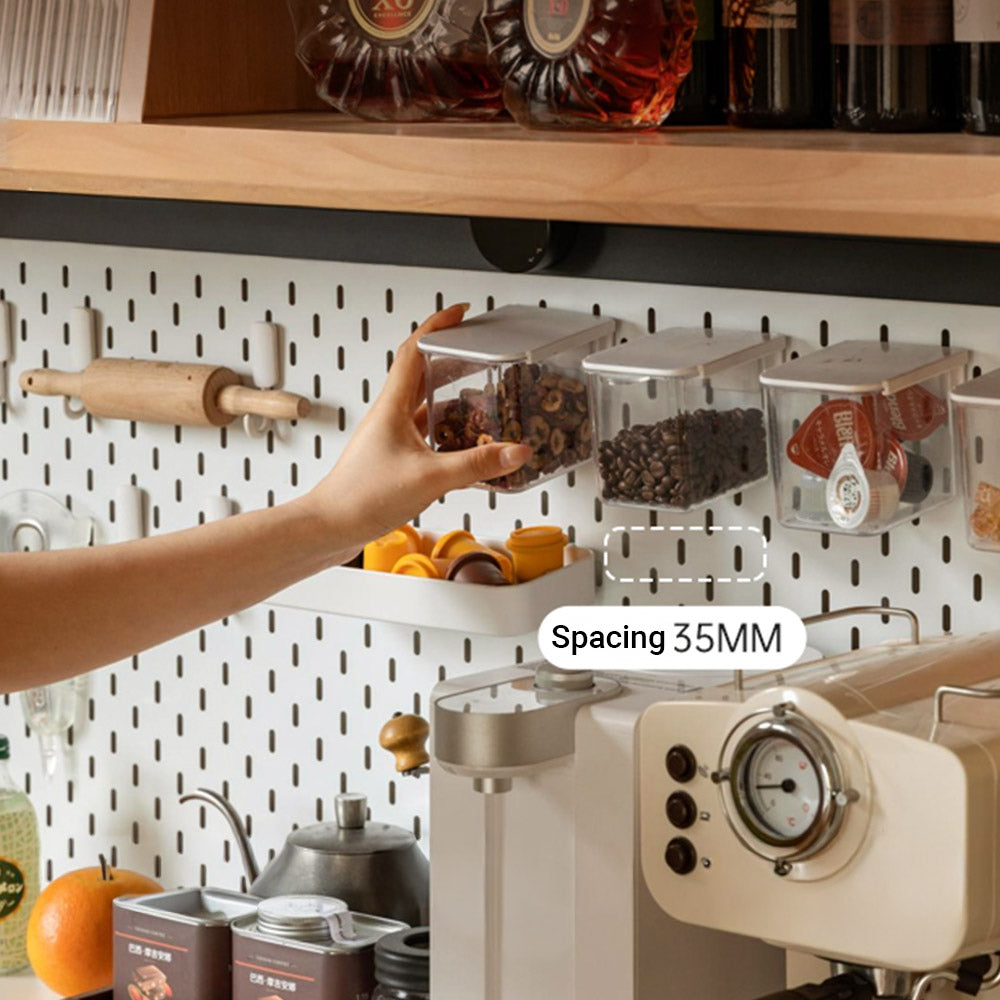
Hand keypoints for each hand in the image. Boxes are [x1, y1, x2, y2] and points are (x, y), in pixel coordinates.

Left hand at [300, 304, 532, 552]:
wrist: (330, 527)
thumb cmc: (361, 497)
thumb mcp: (430, 477)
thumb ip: (477, 465)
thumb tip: (515, 451)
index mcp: (392, 407)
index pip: (414, 350)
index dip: (438, 325)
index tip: (460, 313)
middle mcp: (389, 416)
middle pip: (421, 372)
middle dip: (450, 357)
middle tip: (477, 351)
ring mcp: (390, 437)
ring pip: (424, 405)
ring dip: (449, 395)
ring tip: (479, 396)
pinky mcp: (392, 459)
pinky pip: (424, 433)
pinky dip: (446, 431)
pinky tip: (463, 443)